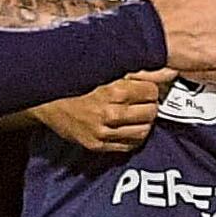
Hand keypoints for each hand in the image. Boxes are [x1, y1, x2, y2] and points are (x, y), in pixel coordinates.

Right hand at [31, 71, 170, 153]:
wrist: (46, 101)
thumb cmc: (75, 82)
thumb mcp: (107, 70)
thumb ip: (139, 71)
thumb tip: (168, 70)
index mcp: (115, 91)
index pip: (152, 92)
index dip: (150, 89)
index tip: (145, 87)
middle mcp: (110, 113)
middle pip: (150, 113)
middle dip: (149, 105)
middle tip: (142, 101)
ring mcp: (103, 132)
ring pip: (142, 132)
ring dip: (143, 123)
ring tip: (135, 114)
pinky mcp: (97, 145)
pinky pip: (128, 146)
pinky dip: (132, 137)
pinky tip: (126, 127)